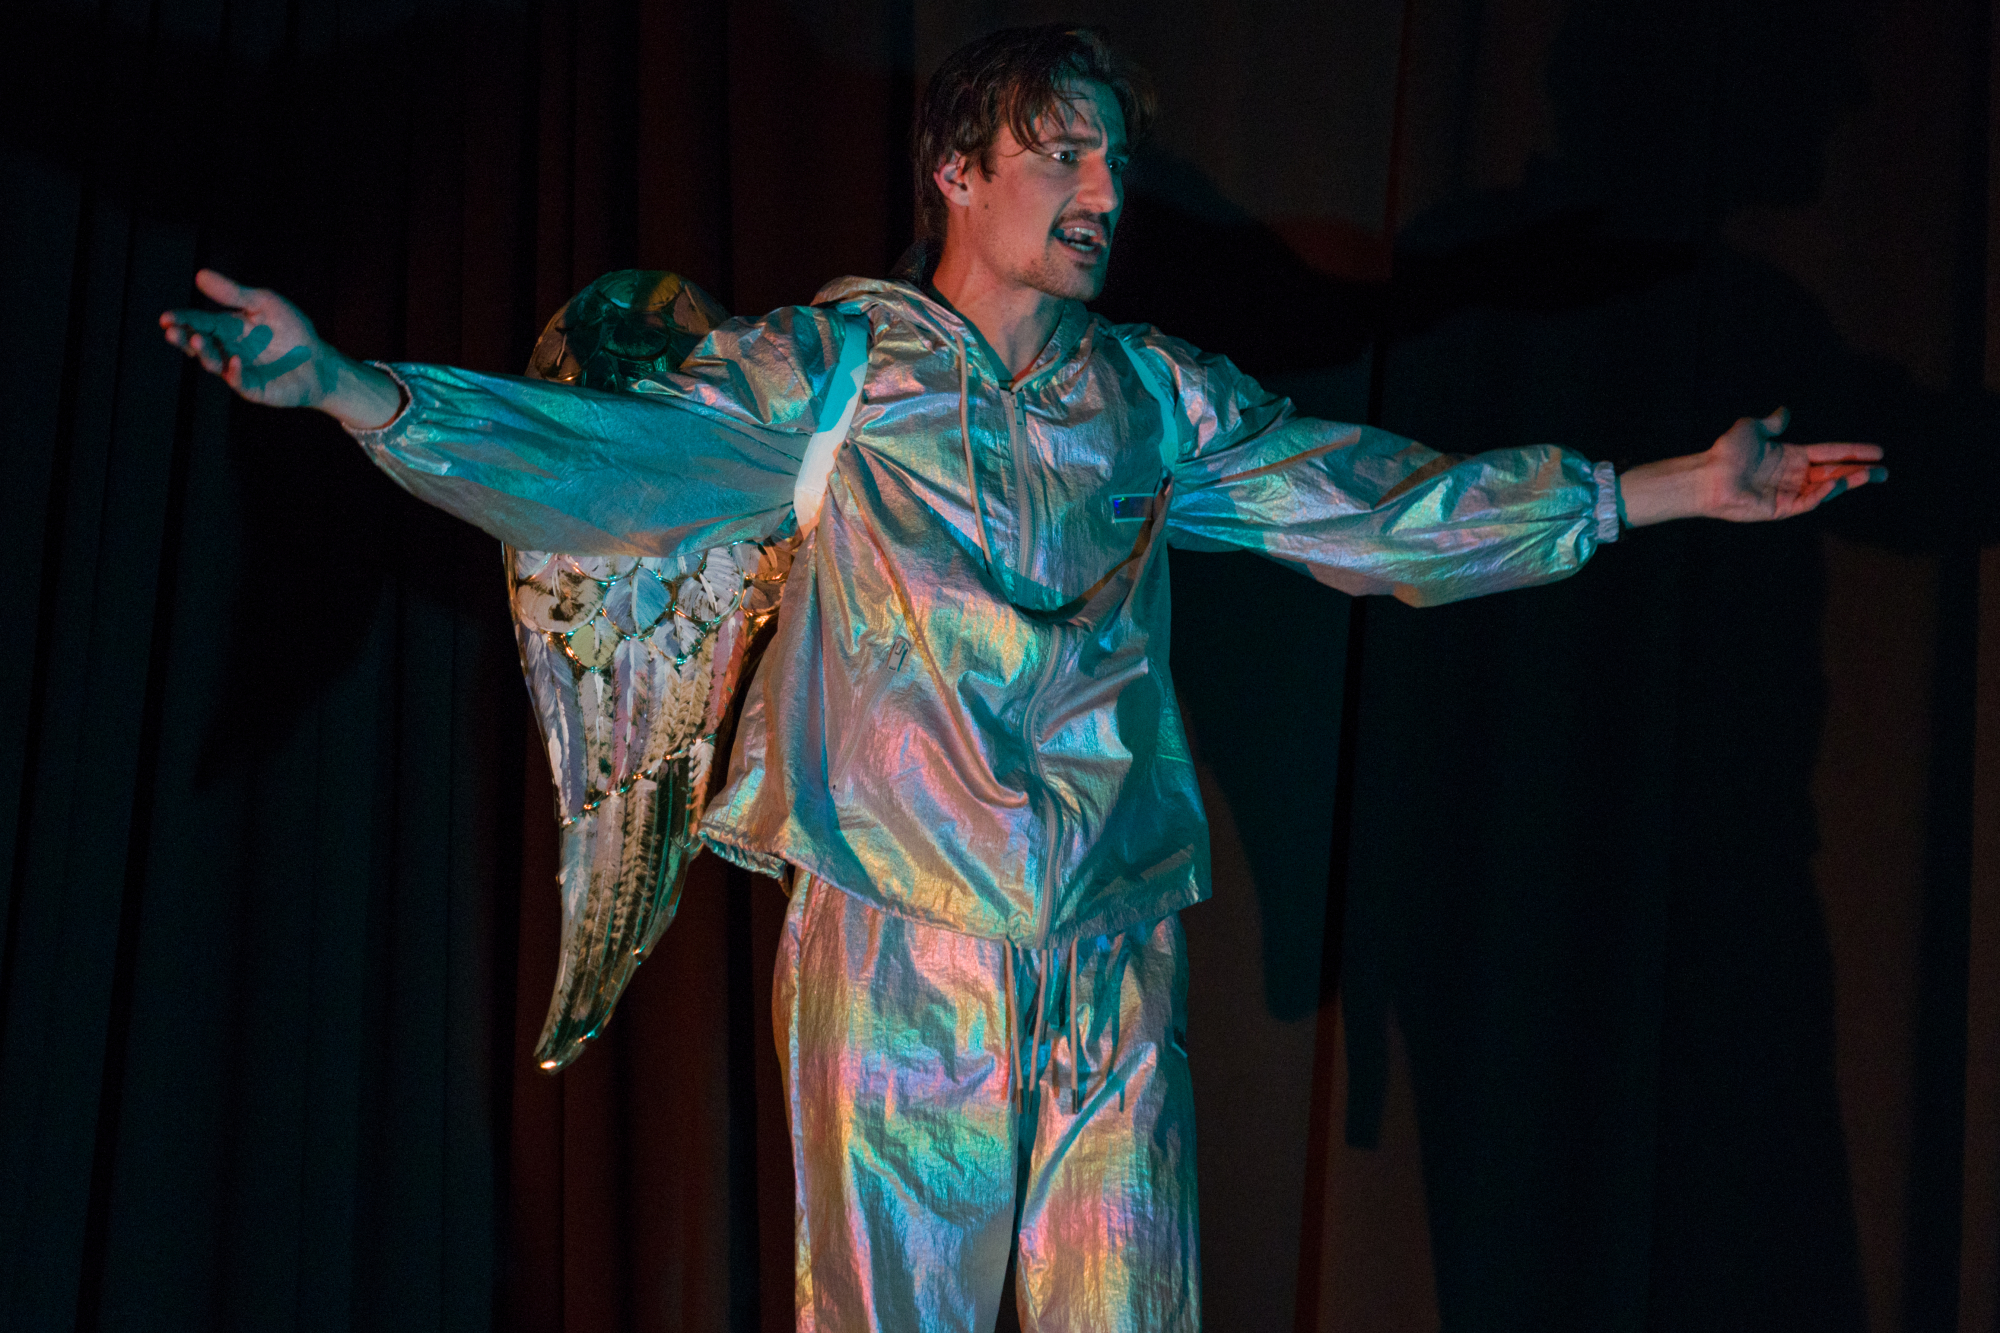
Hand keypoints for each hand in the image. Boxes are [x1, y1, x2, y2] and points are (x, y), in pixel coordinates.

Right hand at [160, 270, 401, 428]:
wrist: (320, 362)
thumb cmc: (293, 331)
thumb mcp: (265, 304)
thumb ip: (235, 293)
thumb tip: (200, 275)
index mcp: (227, 328)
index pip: (199, 322)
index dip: (182, 320)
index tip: (166, 318)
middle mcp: (227, 349)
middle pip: (199, 344)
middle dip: (183, 337)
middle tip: (170, 331)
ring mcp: (238, 370)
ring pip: (213, 363)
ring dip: (204, 352)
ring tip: (196, 340)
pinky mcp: (253, 388)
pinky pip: (240, 381)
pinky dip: (235, 372)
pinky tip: (234, 361)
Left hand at [1702, 408, 1884, 520]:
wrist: (1709, 475)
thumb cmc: (1726, 452)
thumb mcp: (1752, 429)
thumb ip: (1772, 423)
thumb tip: (1784, 411)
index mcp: (1791, 456)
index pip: (1829, 453)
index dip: (1853, 451)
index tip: (1878, 451)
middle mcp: (1793, 475)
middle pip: (1834, 472)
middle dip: (1860, 471)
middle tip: (1885, 471)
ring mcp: (1788, 493)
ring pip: (1826, 488)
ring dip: (1849, 482)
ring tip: (1872, 476)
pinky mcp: (1781, 509)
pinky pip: (1809, 501)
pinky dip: (1824, 493)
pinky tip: (1837, 482)